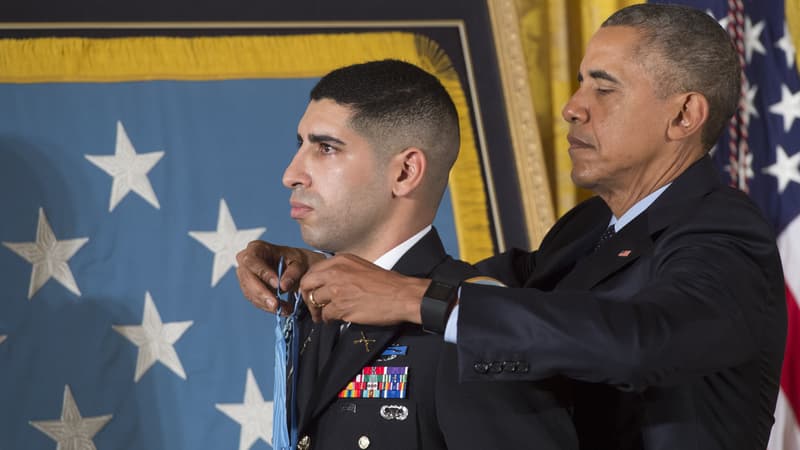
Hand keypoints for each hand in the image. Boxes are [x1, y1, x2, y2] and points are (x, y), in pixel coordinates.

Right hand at [235, 240, 324, 313]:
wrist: (296, 267)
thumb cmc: (296, 260)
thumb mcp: (299, 262)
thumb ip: (293, 272)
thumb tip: (283, 286)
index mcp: (256, 248)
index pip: (253, 260)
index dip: (263, 273)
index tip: (277, 285)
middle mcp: (246, 261)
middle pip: (248, 279)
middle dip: (262, 293)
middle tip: (276, 305)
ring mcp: (245, 276)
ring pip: (250, 292)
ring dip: (266, 304)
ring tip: (284, 310)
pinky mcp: (250, 289)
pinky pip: (255, 300)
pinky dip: (268, 307)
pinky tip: (282, 310)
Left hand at [298, 254, 429, 324]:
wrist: (401, 295)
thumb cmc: (386, 283)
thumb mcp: (361, 266)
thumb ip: (342, 271)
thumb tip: (328, 283)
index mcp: (340, 260)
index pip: (313, 270)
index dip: (310, 284)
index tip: (313, 292)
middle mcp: (335, 272)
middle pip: (307, 284)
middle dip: (306, 297)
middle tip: (312, 306)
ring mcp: (337, 289)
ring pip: (315, 301)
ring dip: (317, 311)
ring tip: (322, 316)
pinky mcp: (342, 306)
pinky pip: (326, 314)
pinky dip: (327, 319)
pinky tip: (334, 320)